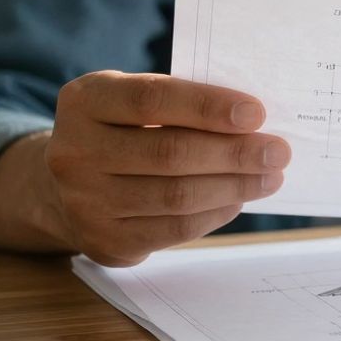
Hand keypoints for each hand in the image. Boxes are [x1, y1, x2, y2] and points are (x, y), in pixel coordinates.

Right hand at [0, 72, 289, 265]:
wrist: (62, 188)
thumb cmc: (121, 131)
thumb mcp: (130, 101)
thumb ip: (179, 102)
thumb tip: (253, 121)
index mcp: (85, 101)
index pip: (153, 99)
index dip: (208, 107)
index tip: (256, 113)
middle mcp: (75, 152)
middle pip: (170, 152)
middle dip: (234, 152)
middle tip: (278, 151)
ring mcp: (86, 202)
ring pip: (177, 196)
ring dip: (235, 186)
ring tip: (270, 176)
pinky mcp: (106, 241)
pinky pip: (175, 229)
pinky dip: (216, 213)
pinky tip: (239, 199)